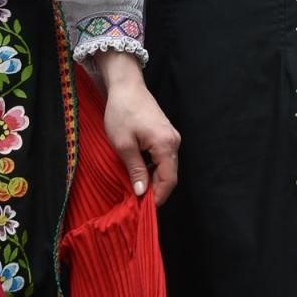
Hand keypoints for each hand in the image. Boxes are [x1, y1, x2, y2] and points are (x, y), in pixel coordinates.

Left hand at [94, 51, 179, 204]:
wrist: (126, 86)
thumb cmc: (122, 112)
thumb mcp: (124, 144)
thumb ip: (136, 170)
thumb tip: (142, 193)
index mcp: (166, 144)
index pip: (169, 180)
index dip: (158, 198)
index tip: (143, 210)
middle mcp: (174, 141)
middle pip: (170, 175)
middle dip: (156, 190)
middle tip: (137, 202)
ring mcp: (171, 136)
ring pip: (167, 167)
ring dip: (154, 180)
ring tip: (136, 189)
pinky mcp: (165, 133)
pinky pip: (163, 157)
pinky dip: (154, 168)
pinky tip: (139, 172)